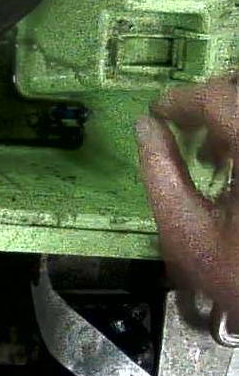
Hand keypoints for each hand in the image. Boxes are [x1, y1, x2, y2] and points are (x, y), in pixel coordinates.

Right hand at [135, 73, 238, 314]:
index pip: (221, 100)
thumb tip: (146, 126)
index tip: (156, 113)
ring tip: (209, 157)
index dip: (182, 98)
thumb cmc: (238, 277)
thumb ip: (160, 171)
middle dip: (211, 103)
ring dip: (230, 121)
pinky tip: (233, 172)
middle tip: (184, 130)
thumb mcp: (186, 231)